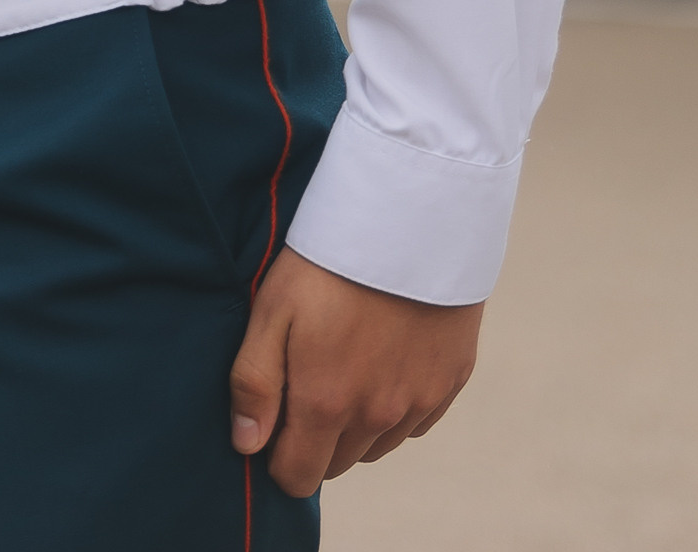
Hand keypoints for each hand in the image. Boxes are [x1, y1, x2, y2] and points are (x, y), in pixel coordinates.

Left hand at [230, 250, 482, 495]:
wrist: (409, 219)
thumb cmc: (329, 261)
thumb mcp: (273, 309)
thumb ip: (256, 383)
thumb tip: (247, 445)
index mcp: (328, 403)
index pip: (299, 476)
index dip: (279, 457)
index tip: (274, 423)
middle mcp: (378, 416)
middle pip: (338, 463)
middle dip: (316, 440)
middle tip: (307, 379)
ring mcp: (419, 402)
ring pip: (377, 445)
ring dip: (356, 424)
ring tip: (345, 363)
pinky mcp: (450, 381)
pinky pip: (415, 421)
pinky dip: (396, 406)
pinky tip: (384, 359)